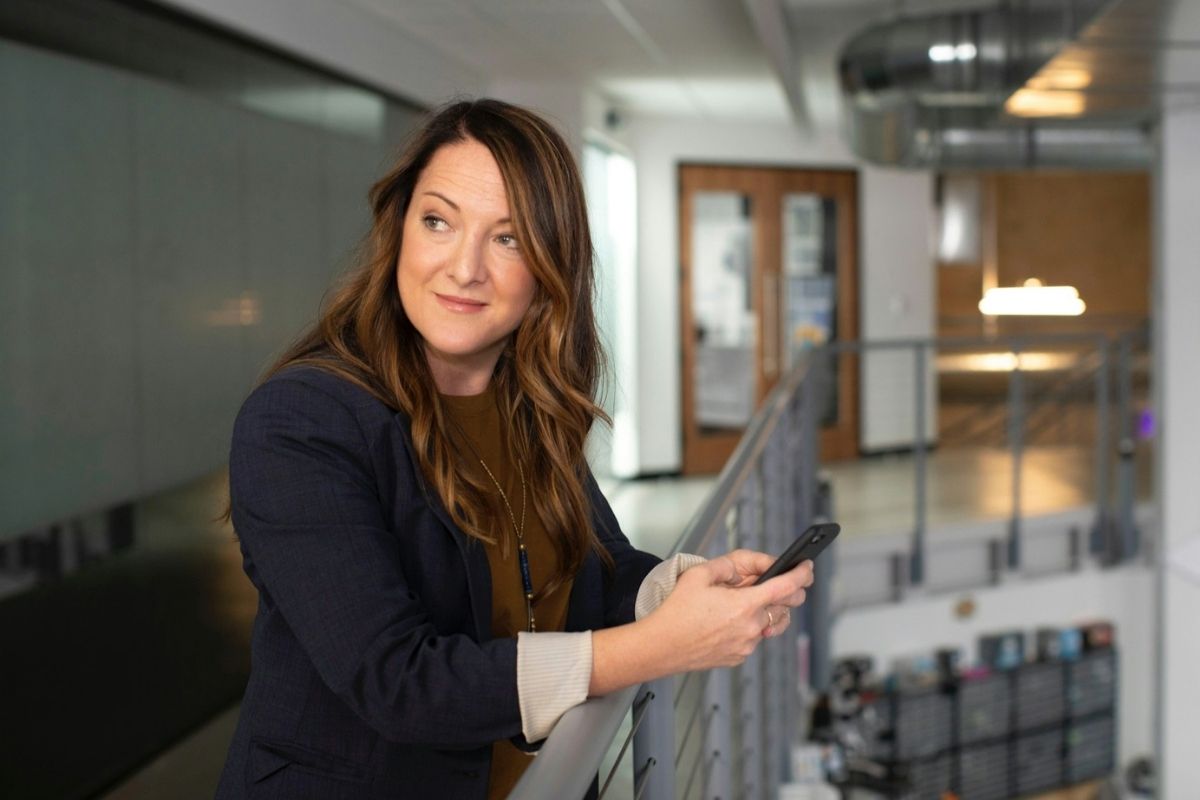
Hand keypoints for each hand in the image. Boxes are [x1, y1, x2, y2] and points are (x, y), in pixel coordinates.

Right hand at [642, 551, 814, 672]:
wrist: (661, 646)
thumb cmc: (676, 612)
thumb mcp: (698, 575)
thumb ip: (726, 566)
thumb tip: (741, 571)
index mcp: (744, 604)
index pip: (786, 587)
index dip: (801, 574)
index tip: (807, 567)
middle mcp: (751, 627)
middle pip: (785, 607)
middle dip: (789, 593)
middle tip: (780, 583)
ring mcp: (747, 645)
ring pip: (769, 623)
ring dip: (766, 612)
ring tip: (744, 604)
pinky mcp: (739, 656)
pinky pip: (753, 638)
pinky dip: (749, 627)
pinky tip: (728, 622)